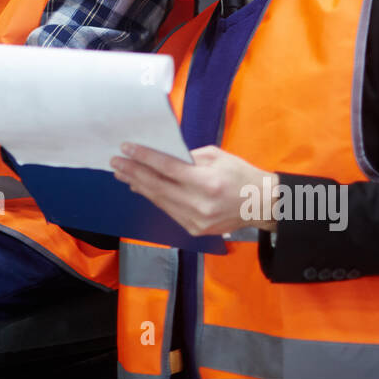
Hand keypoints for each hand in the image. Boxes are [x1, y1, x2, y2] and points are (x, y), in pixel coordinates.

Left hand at [110, 142, 277, 236]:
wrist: (263, 205)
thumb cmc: (242, 175)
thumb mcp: (217, 156)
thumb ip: (188, 157)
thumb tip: (161, 156)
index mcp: (207, 182)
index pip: (167, 168)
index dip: (144, 157)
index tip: (126, 148)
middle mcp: (199, 204)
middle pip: (157, 186)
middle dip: (133, 172)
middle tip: (116, 162)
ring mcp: (196, 220)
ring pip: (159, 200)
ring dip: (138, 185)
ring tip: (123, 174)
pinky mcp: (195, 230)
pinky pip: (168, 211)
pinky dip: (154, 198)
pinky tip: (142, 188)